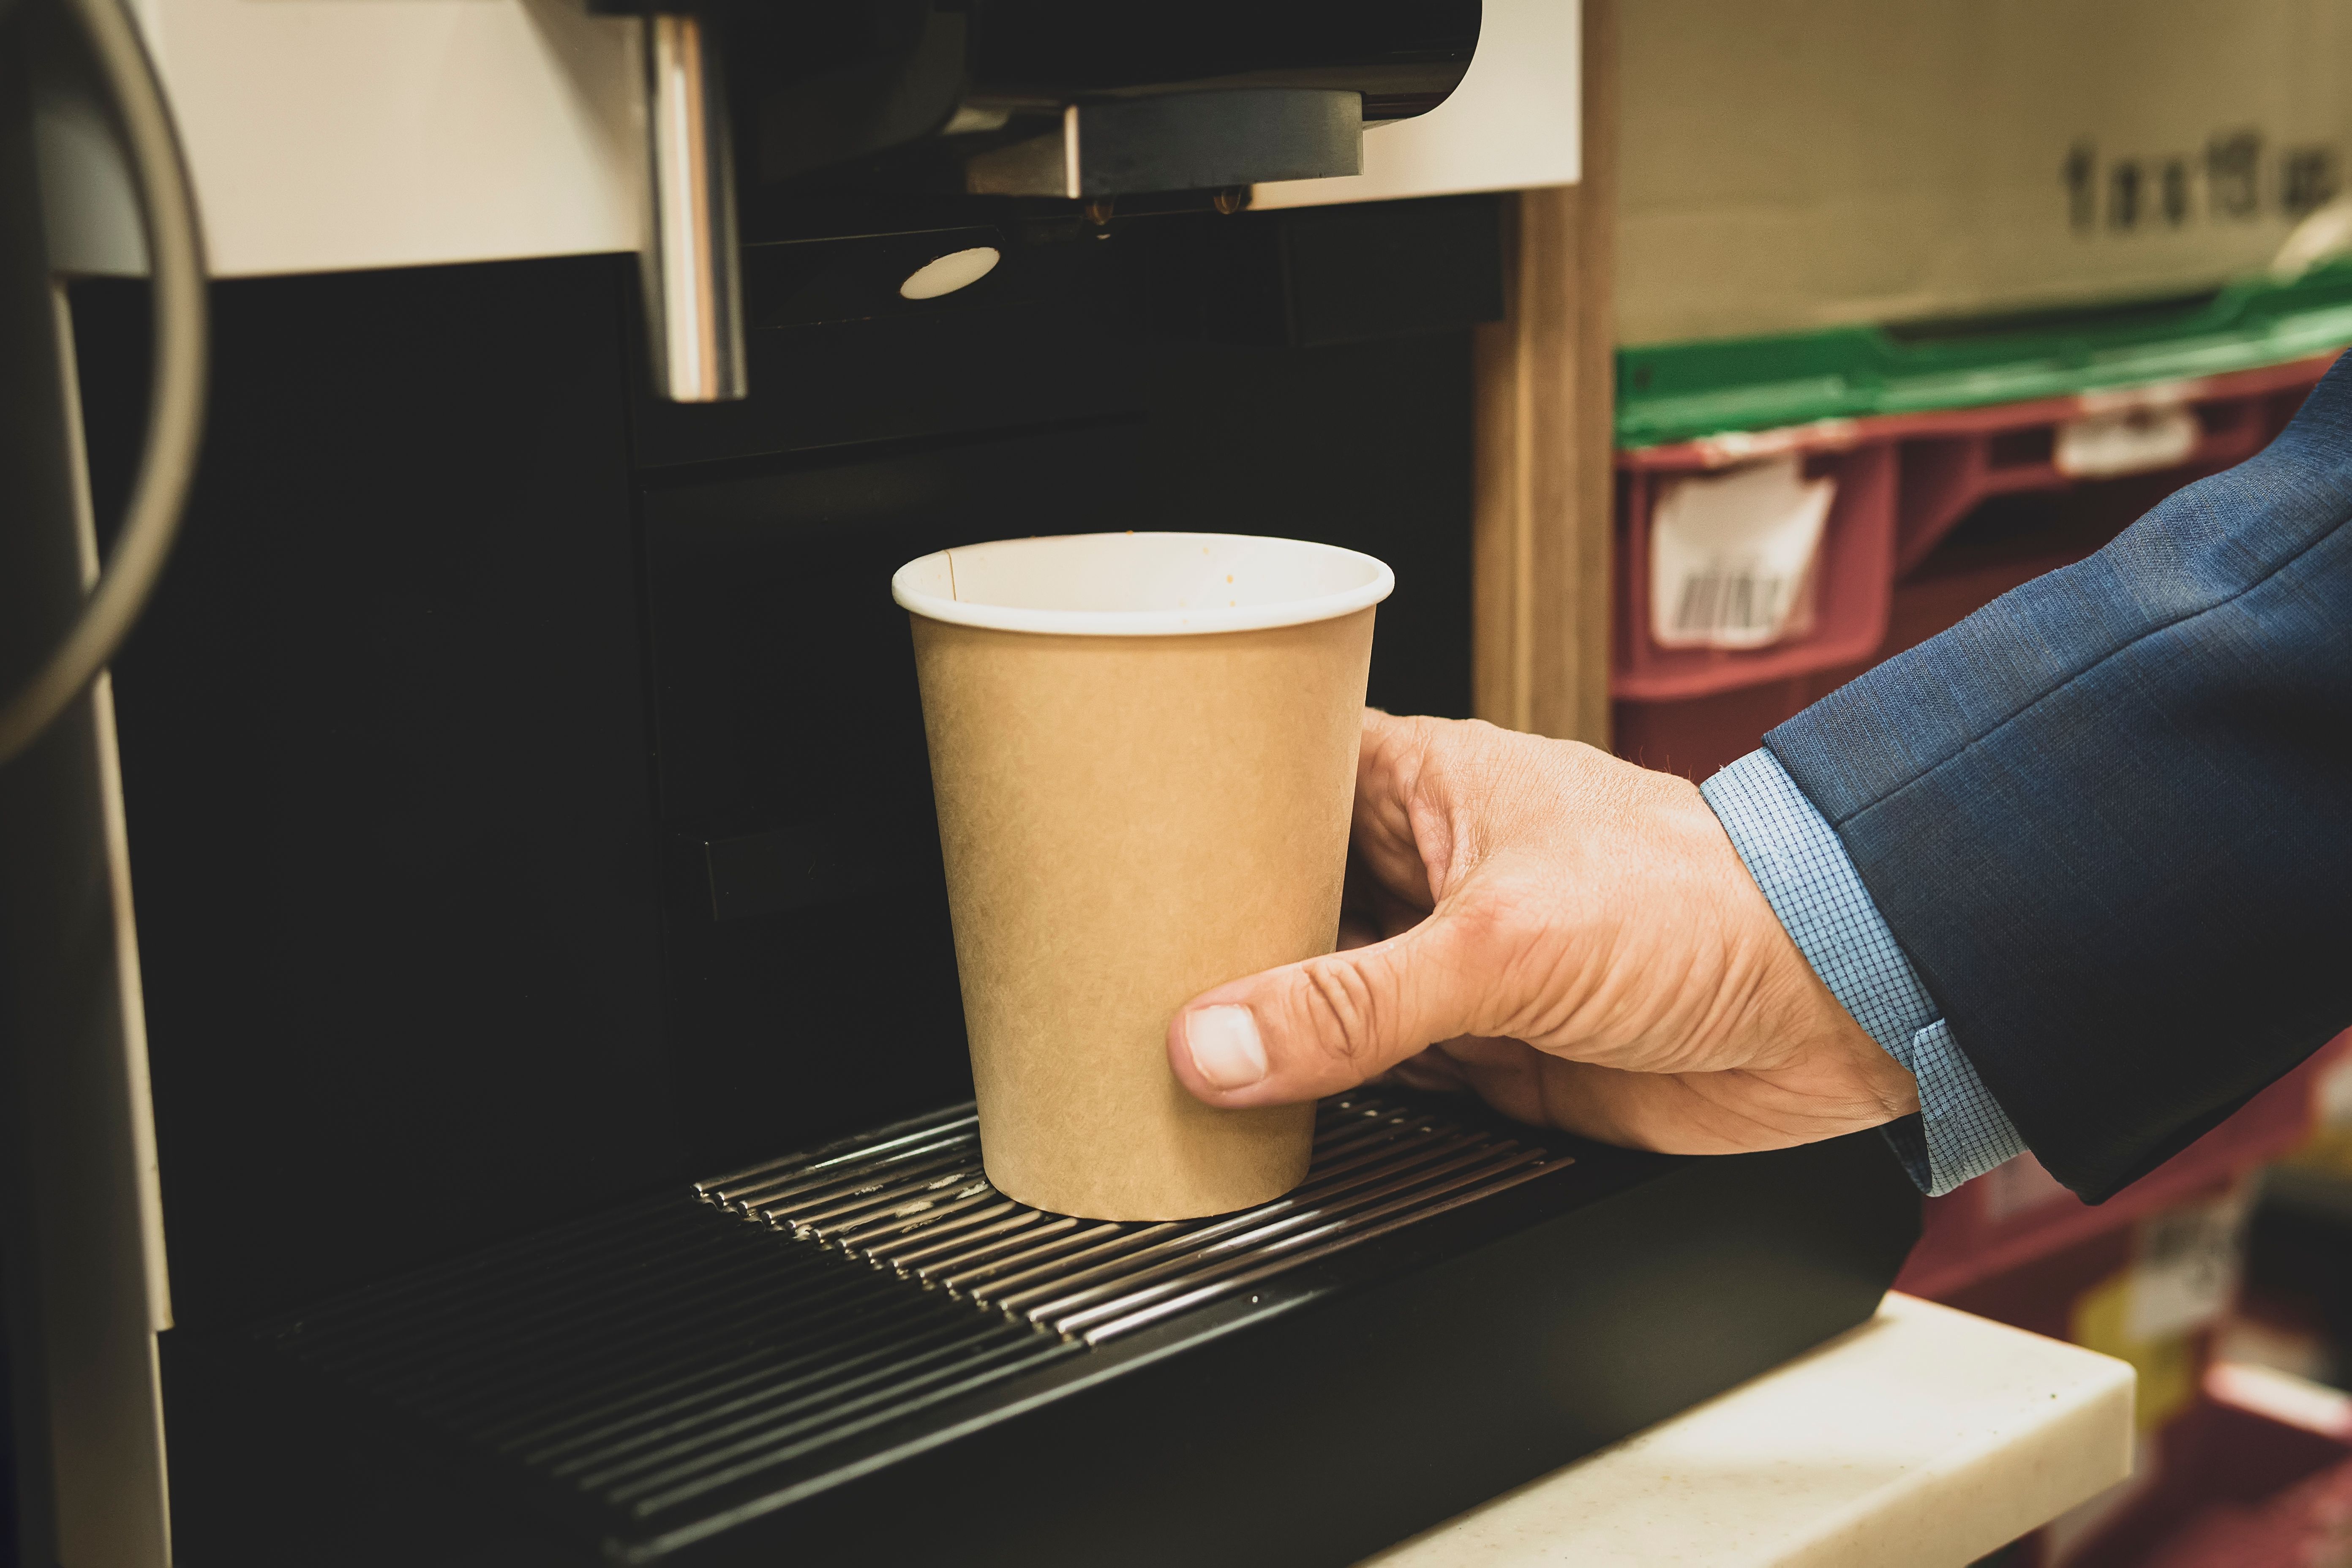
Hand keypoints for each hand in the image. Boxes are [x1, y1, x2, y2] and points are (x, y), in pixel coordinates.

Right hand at [1164, 711, 1918, 1153]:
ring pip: (1326, 991)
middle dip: (1217, 933)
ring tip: (1161, 1039)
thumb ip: (1352, 1004)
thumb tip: (1218, 1041)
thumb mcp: (1502, 943)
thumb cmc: (1705, 905)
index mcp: (1429, 786)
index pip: (1281, 775)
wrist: (1834, 1007)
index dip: (1202, 803)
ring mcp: (1459, 965)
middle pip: (1288, 895)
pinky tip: (1263, 1103)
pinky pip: (1377, 1072)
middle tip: (1116, 965)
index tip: (1115, 842)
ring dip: (1269, 1022)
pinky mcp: (1490, 1053)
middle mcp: (1435, 869)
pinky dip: (1326, 1092)